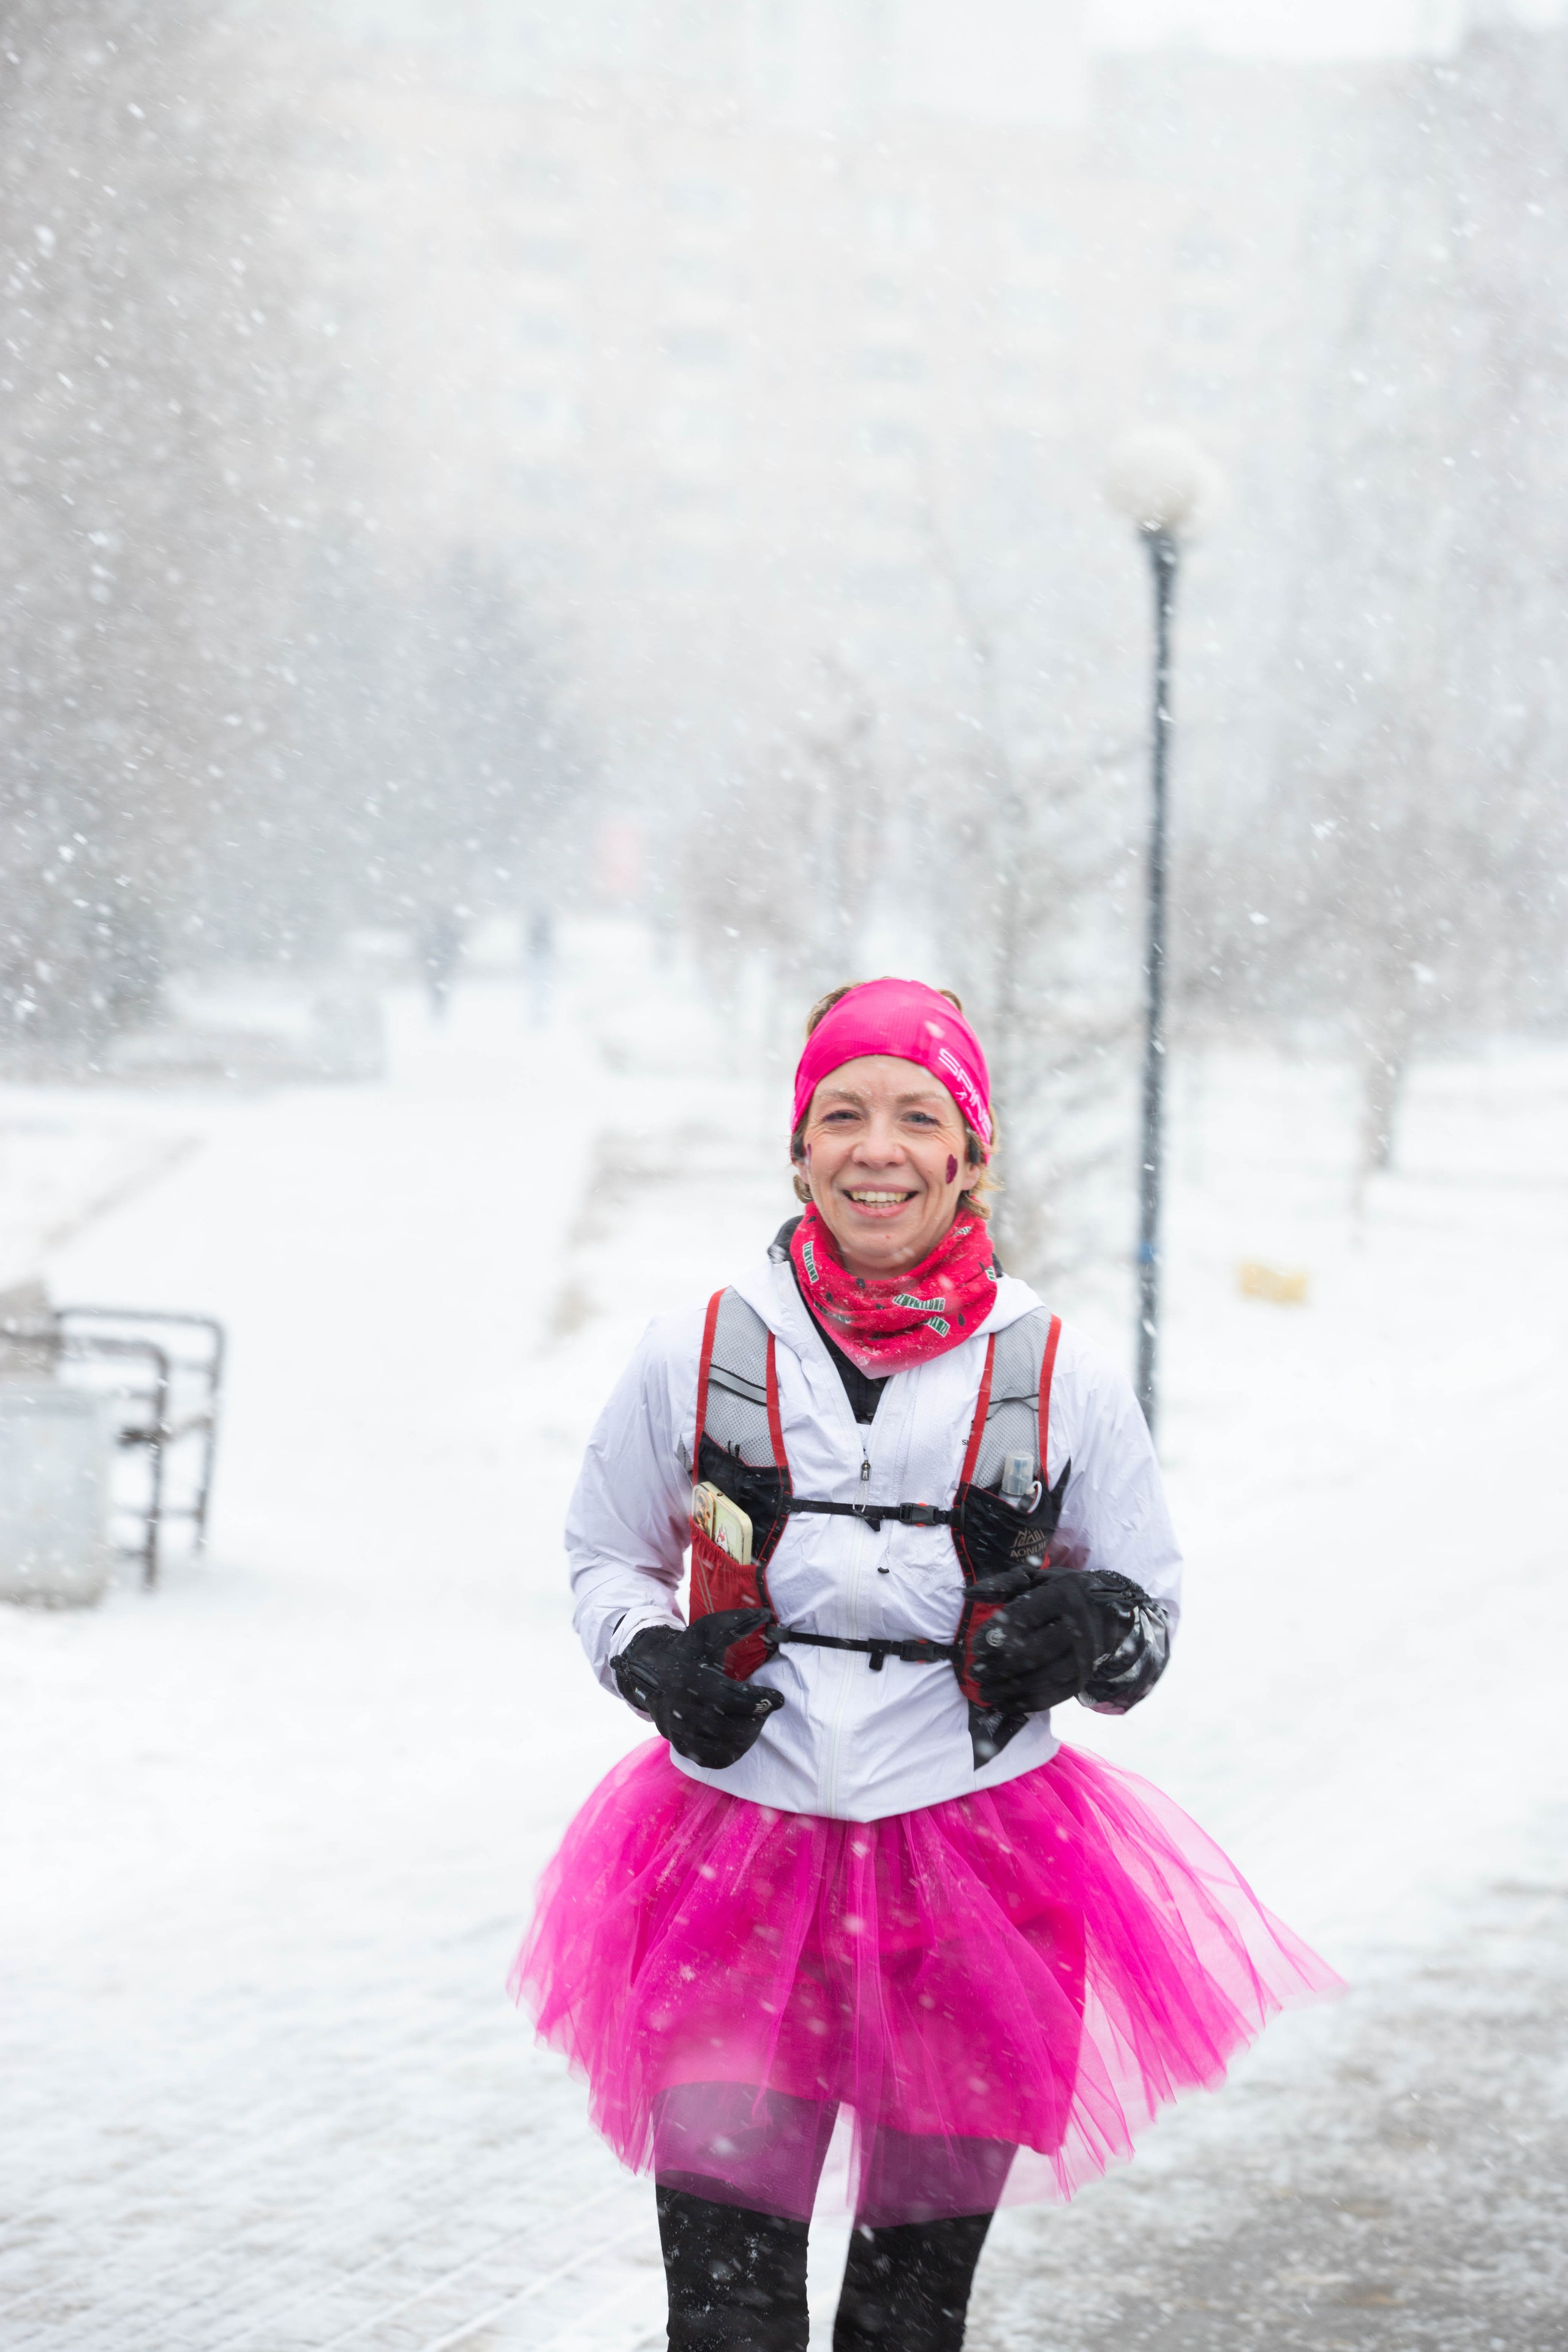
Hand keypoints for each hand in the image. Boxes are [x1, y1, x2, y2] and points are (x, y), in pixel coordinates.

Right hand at [612, 1610, 784, 1768]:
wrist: (650, 1672)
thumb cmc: (687, 1651)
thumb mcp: (707, 1632)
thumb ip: (736, 1623)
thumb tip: (765, 1614)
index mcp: (694, 1682)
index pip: (734, 1700)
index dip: (761, 1701)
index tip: (777, 1698)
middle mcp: (685, 1711)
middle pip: (732, 1727)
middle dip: (756, 1719)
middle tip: (765, 1709)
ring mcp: (682, 1732)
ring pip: (725, 1746)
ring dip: (748, 1736)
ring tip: (754, 1721)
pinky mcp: (681, 1746)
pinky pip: (713, 1760)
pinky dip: (732, 1752)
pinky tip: (740, 1736)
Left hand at [969, 1572, 1104, 1714]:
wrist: (1112, 1612)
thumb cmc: (1065, 1592)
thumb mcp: (1039, 1578)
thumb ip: (1005, 1584)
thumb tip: (968, 1593)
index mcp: (1064, 1596)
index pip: (1023, 1619)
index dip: (995, 1635)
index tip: (974, 1648)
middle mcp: (1078, 1628)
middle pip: (1030, 1654)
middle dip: (996, 1667)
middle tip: (974, 1672)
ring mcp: (1084, 1658)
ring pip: (1040, 1681)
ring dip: (1006, 1690)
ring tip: (983, 1692)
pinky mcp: (1084, 1679)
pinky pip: (1052, 1698)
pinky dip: (1024, 1704)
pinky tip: (1003, 1703)